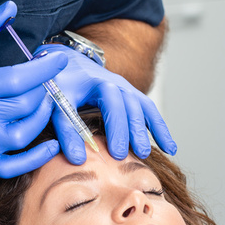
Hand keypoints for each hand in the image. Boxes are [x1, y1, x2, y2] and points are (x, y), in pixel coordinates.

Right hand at [0, 1, 67, 177]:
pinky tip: (51, 144)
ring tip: (45, 98)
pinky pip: (15, 166)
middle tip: (49, 77)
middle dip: (45, 88)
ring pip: (26, 133)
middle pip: (26, 105)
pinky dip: (37, 158)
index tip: (58, 58)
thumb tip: (11, 9)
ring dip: (44, 115)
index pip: (17, 79)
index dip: (44, 69)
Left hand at [33, 43, 175, 163]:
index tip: (110, 154)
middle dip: (131, 131)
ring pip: (141, 108)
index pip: (108, 105)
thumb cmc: (60, 87)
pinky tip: (169, 148)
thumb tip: (77, 159)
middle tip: (133, 156)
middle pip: (127, 106)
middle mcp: (113, 83)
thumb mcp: (54, 104)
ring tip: (148, 154)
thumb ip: (65, 129)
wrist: (71, 65)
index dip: (110, 129)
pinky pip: (150, 112)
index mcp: (94, 82)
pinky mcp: (132, 97)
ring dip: (148, 131)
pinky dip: (160, 129)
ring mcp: (126, 89)